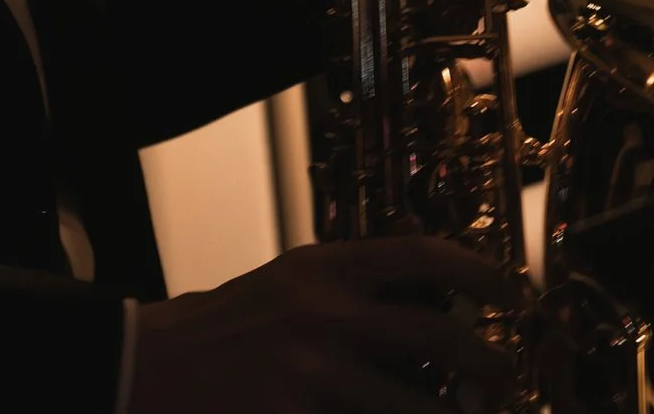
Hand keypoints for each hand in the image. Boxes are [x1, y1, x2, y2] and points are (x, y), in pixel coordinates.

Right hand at [128, 237, 519, 413]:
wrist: (143, 370)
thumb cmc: (220, 332)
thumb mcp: (286, 287)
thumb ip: (349, 291)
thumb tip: (428, 301)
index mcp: (320, 271)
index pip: (418, 254)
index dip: (476, 271)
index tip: (511, 294)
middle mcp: (322, 316)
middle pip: (436, 334)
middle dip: (487, 362)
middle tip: (506, 377)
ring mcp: (310, 375)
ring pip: (416, 404)